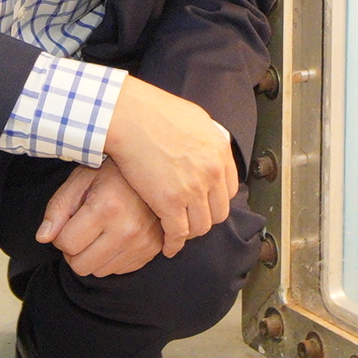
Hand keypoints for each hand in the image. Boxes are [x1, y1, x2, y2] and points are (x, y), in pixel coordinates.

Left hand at [35, 160, 164, 277]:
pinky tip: (115, 236)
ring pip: (99, 272)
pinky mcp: (152, 249)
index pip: (66, 244)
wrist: (154, 170)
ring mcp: (142, 242)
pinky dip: (111, 258)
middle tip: (81, 231)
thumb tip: (43, 238)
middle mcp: (127, 228)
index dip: (60, 235)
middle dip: (74, 251)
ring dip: (92, 257)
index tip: (68, 222)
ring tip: (99, 232)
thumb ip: (58, 208)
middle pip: (81, 266)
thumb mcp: (80, 180)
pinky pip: (118, 270)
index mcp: (106, 207)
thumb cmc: (112, 173)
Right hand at [100, 77, 237, 250]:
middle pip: (218, 211)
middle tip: (190, 221)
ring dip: (190, 232)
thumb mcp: (193, 118)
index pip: (229, 189)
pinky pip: (178, 233)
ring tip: (177, 233)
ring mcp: (194, 189)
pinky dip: (174, 243)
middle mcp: (212, 172)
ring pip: (201, 226)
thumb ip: (205, 138)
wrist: (128, 116)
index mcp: (219, 151)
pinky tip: (167, 246)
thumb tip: (208, 147)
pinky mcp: (170, 202)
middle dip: (204, 219)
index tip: (203, 204)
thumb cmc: (152, 110)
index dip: (215, 200)